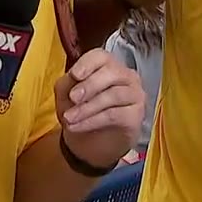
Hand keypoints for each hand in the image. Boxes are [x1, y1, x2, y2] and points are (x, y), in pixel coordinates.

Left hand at [57, 48, 144, 168]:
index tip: (75, 74)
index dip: (88, 63)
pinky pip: (115, 115)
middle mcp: (126, 76)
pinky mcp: (136, 115)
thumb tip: (73, 77)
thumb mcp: (66, 96)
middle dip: (90, 85)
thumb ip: (67, 83)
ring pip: (114, 95)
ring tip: (69, 119)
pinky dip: (92, 121)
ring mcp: (134, 95)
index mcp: (107, 66)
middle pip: (112, 72)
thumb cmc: (80, 112)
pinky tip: (77, 127)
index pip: (101, 56)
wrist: (90, 144)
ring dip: (87, 107)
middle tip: (73, 98)